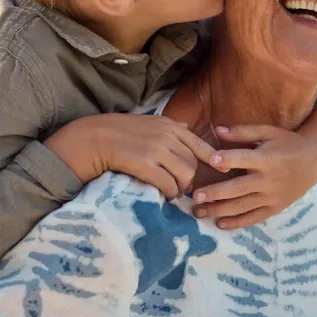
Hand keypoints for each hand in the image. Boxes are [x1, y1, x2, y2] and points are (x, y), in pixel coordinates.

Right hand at [44, 113, 216, 199]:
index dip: (213, 158)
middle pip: (193, 164)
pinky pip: (169, 185)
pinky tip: (164, 194)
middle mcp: (167, 136)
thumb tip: (186, 126)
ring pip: (185, 176)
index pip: (200, 144)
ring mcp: (157, 150)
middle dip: (190, 179)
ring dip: (181, 188)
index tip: (222, 168)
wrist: (94, 138)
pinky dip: (170, 193)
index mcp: (170, 126)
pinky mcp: (145, 165)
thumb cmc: (120, 131)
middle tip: (181, 187)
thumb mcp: (148, 122)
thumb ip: (169, 126)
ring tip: (172, 191)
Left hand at [192, 107, 316, 228]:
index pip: (244, 159)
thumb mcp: (268, 132)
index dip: (228, 159)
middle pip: (239, 188)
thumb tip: (218, 130)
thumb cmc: (287, 142)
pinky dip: (237, 223)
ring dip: (219, 210)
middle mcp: (268, 180)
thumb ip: (243, 132)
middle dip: (216, 193)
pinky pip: (254, 217)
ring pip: (243, 206)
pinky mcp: (275, 207)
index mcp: (266, 158)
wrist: (314, 161)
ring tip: (198, 212)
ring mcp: (272, 196)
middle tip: (195, 196)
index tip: (211, 160)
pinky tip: (219, 224)